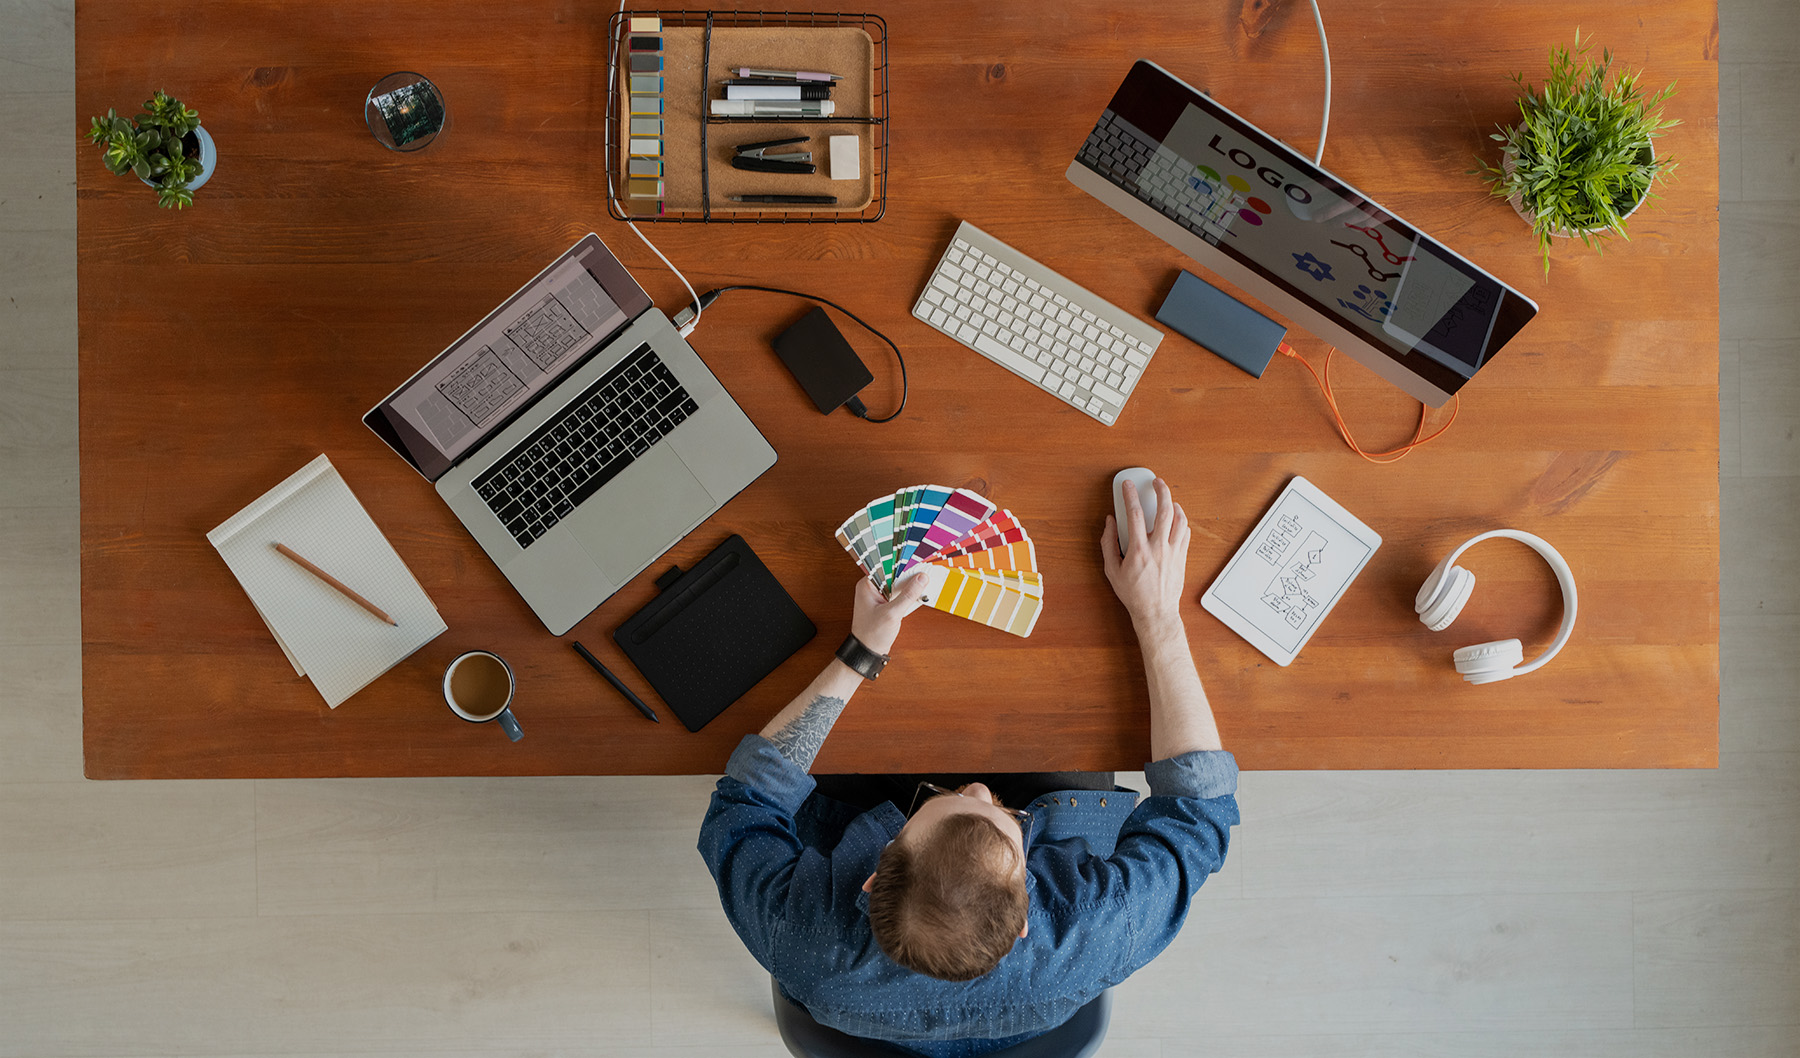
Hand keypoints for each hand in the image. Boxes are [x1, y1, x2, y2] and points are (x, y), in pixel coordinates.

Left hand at [849, 567, 939, 655]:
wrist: (867, 652)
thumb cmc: (872, 635)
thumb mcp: (892, 613)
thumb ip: (908, 595)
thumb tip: (921, 578)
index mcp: (867, 585)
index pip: (887, 567)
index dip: (903, 564)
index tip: (919, 564)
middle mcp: (872, 588)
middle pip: (894, 575)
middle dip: (909, 575)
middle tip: (926, 573)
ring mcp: (878, 596)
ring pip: (898, 584)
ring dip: (911, 586)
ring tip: (925, 584)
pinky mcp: (885, 604)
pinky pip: (899, 594)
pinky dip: (909, 595)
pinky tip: (920, 595)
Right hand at [1101, 478, 1190, 636]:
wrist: (1155, 612)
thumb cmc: (1133, 593)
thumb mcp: (1111, 570)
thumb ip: (1108, 543)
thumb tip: (1110, 523)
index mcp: (1139, 550)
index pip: (1135, 514)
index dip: (1130, 495)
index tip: (1127, 485)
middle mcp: (1159, 548)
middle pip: (1164, 510)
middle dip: (1161, 491)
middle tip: (1156, 482)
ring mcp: (1173, 552)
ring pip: (1180, 519)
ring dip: (1174, 504)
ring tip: (1168, 498)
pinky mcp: (1182, 557)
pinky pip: (1186, 532)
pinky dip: (1181, 521)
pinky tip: (1175, 518)